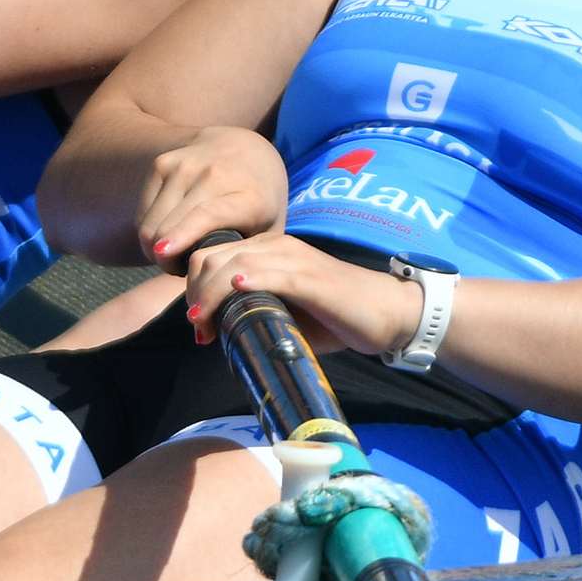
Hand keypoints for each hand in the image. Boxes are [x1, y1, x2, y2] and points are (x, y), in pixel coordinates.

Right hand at [135, 127, 290, 264]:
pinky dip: (150, 231)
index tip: (164, 253)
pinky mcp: (162, 163)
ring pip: (150, 223)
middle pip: (170, 225)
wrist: (244, 148)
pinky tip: (169, 234)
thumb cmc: (259, 201)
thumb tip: (226, 293)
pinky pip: (143, 213)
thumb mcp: (268, 231)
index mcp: (248, 194)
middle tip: (180, 272)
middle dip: (166, 261)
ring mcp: (184, 165)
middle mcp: (214, 174)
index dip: (183, 234)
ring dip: (155, 249)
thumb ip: (250, 260)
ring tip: (176, 254)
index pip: (208, 214)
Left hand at [181, 229, 419, 359]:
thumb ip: (253, 313)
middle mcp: (276, 247)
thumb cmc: (336, 317)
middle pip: (212, 257)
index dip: (193, 287)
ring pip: (233, 264)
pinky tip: (236, 292)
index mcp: (267, 250)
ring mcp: (294, 259)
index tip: (196, 323)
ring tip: (205, 325)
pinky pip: (272, 273)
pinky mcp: (311, 278)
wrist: (387, 312)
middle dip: (195, 293)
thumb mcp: (285, 313)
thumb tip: (220, 333)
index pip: (211, 255)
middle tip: (198, 328)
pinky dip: (248, 282)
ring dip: (210, 295)